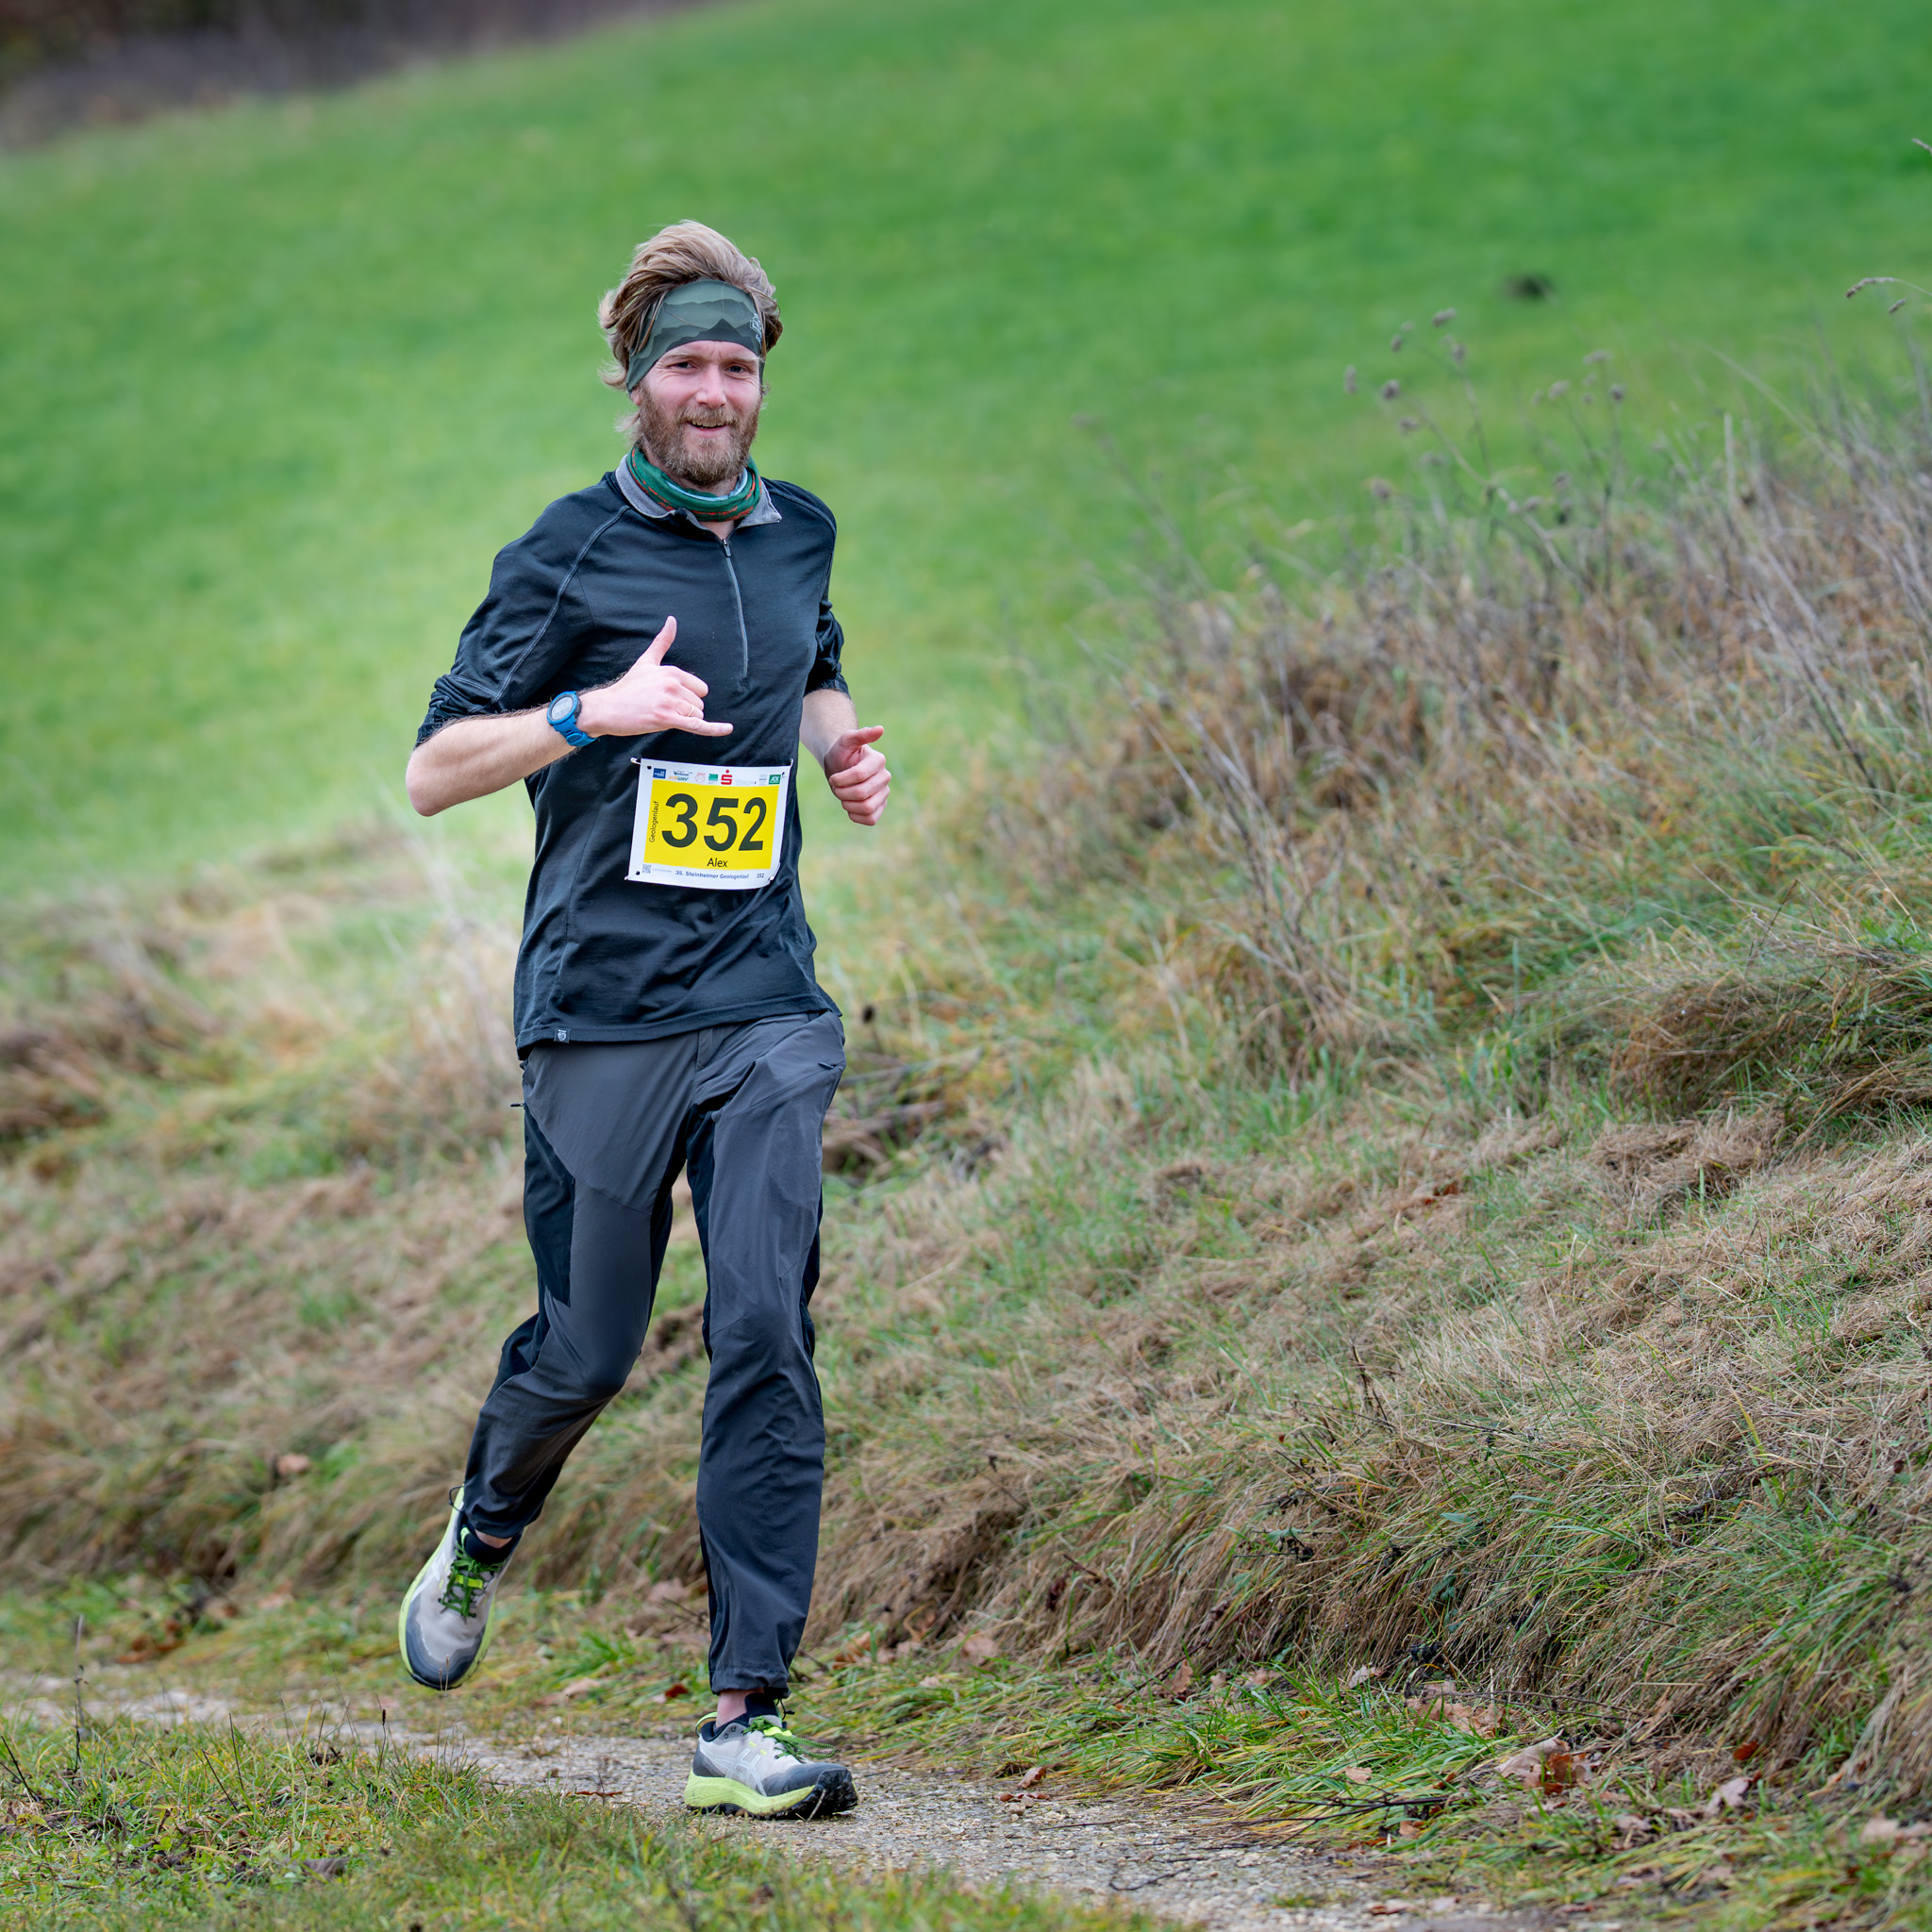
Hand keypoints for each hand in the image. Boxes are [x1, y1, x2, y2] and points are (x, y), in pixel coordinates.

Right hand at [576, 617, 732, 738]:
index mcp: (672, 672)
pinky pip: (697, 726)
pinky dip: (714, 729)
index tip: (670, 697)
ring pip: (696, 715)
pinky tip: (727, 729)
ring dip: (683, 720)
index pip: (700, 688)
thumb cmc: (628, 687)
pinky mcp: (666, 720)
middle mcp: (673, 685)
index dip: (689, 696)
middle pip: (699, 703)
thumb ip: (662, 642)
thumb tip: (672, 620)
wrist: (608, 708)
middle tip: (662, 707)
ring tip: (661, 715)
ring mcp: (670, 703)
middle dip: (685, 709)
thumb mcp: (646, 661)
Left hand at [823, 725, 889, 825]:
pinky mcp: (880, 807)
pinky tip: (850, 806)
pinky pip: (871, 819)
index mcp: (878, 760)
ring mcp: (884, 793)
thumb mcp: (846, 741)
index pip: (859, 775)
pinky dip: (856, 816)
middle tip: (835, 787)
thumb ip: (860, 735)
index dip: (840, 779)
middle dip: (842, 792)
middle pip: (862, 793)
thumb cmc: (842, 753)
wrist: (841, 767)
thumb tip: (880, 729)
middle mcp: (885, 777)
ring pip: (867, 808)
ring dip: (848, 805)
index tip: (833, 778)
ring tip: (843, 796)